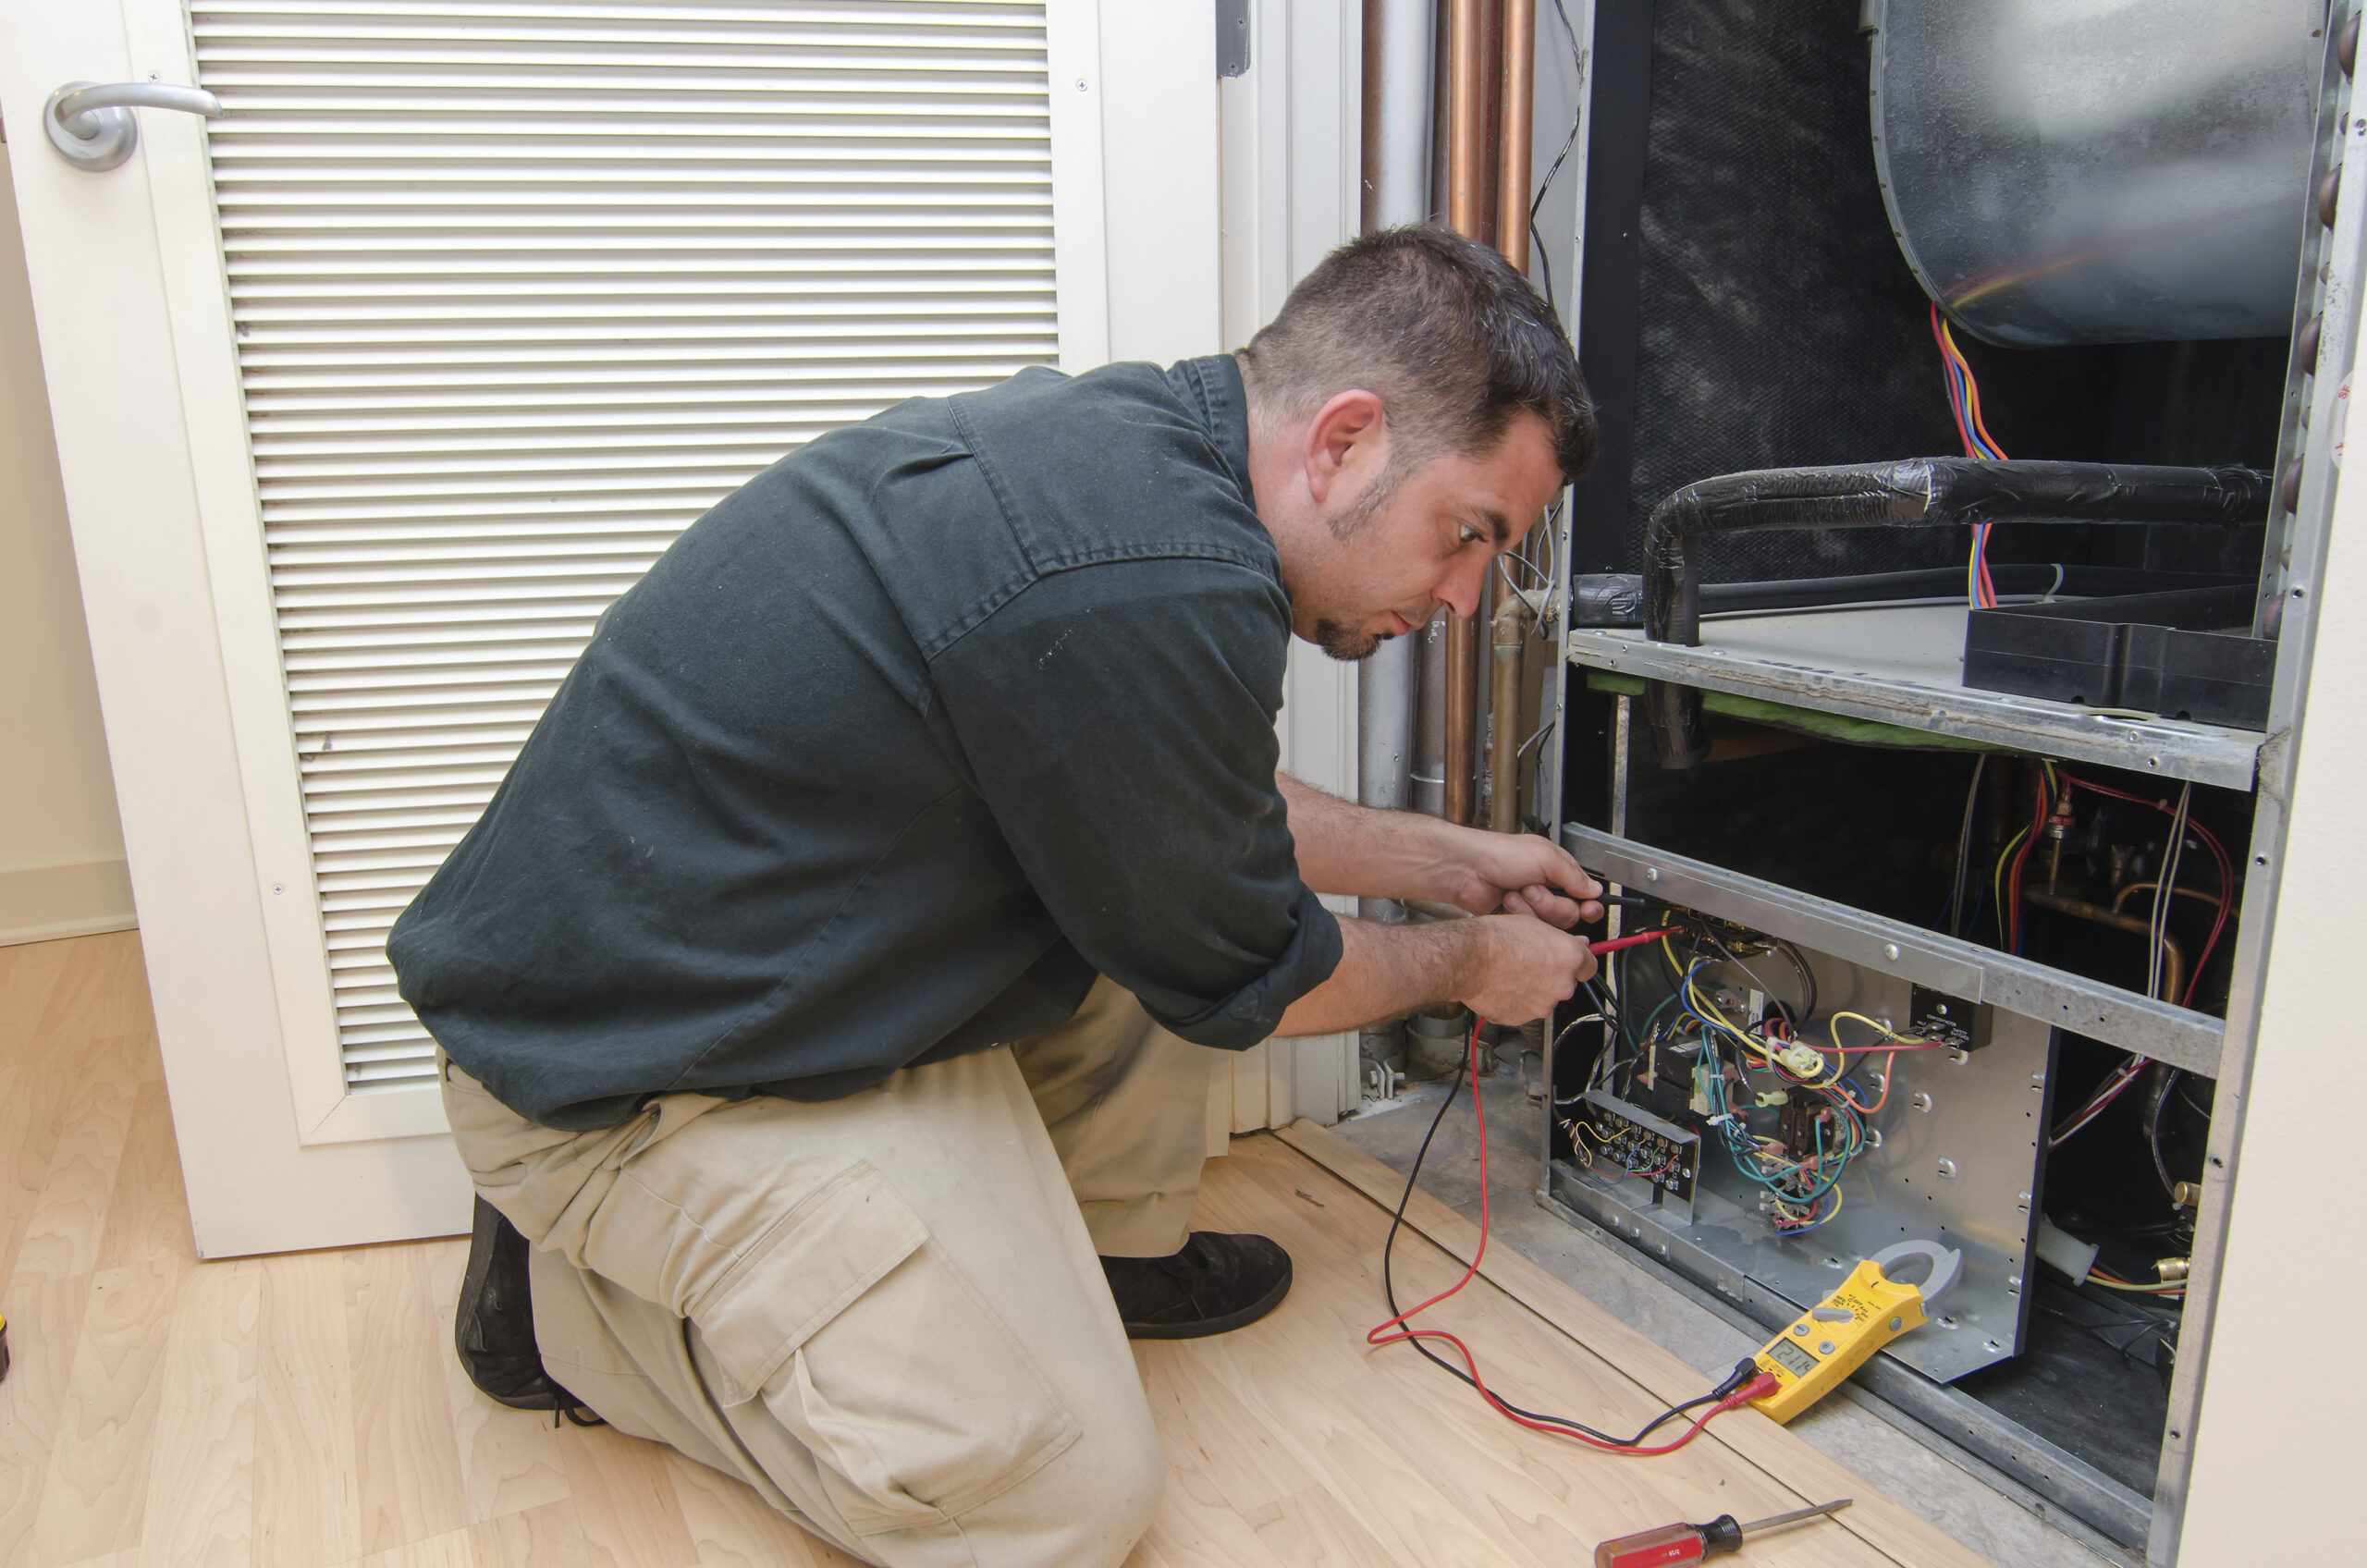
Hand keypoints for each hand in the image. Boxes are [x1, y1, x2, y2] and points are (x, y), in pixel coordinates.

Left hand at [1434, 829, 1603, 928]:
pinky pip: (1531, 929)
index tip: (1588, 909)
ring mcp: (1532, 905)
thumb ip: (1574, 875)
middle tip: (1532, 888)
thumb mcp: (1545, 857)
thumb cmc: (1500, 854)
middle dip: (1551, 904)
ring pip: (1550, 924)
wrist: (1466, 869)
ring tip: (1516, 893)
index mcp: (1558, 870)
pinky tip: (1507, 903)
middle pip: (1570, 914)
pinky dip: (1520, 916)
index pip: (1586, 894)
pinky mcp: (1517, 918)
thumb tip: (1595, 890)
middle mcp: (1547, 888)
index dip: (1589, 905)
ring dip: (1533, 908)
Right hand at [1458, 912, 1598, 1024]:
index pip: (1590, 966)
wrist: (1467, 958)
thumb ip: (1559, 939)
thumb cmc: (1495, 938)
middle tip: (1530, 962)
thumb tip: (1573, 943)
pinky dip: (1517, 1001)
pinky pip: (1525, 1009)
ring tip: (1511, 973)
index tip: (1573, 962)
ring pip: (1544, 997)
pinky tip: (1503, 985)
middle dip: (1552, 975)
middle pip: (1566, 983)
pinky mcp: (1523, 1018)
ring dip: (1534, 988)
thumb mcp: (1533, 923)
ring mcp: (1543, 1005)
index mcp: (1569, 958)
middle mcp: (1561, 985)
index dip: (1578, 962)